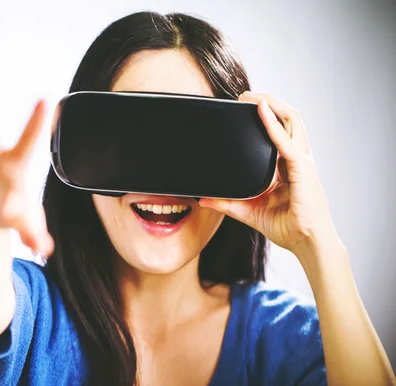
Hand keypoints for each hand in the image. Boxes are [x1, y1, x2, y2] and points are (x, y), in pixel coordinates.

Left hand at [199, 92, 338, 256]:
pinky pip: (287, 141)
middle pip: (288, 119)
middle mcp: (297, 159)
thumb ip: (227, 204)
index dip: (265, 116)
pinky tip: (261, 111)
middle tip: (243, 95)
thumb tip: (204, 200)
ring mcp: (302, 162)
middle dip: (268, 101)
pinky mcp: (302, 169)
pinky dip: (273, 124)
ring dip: (272, 103)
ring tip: (251, 95)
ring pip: (292, 120)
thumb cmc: (287, 227)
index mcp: (287, 166)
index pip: (280, 131)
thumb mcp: (249, 212)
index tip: (243, 108)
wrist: (307, 243)